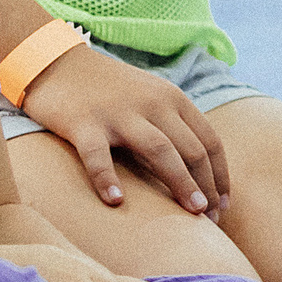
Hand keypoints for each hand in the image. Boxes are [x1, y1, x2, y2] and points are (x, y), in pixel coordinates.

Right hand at [21, 40, 228, 216]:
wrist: (58, 63)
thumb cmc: (110, 90)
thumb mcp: (151, 98)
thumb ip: (173, 126)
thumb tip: (197, 172)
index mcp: (172, 100)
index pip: (209, 141)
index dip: (220, 175)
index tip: (223, 204)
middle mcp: (152, 104)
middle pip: (191, 149)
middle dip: (207, 186)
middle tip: (211, 218)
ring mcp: (118, 114)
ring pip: (160, 150)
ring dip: (181, 183)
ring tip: (192, 213)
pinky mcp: (83, 123)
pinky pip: (98, 155)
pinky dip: (108, 179)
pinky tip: (116, 202)